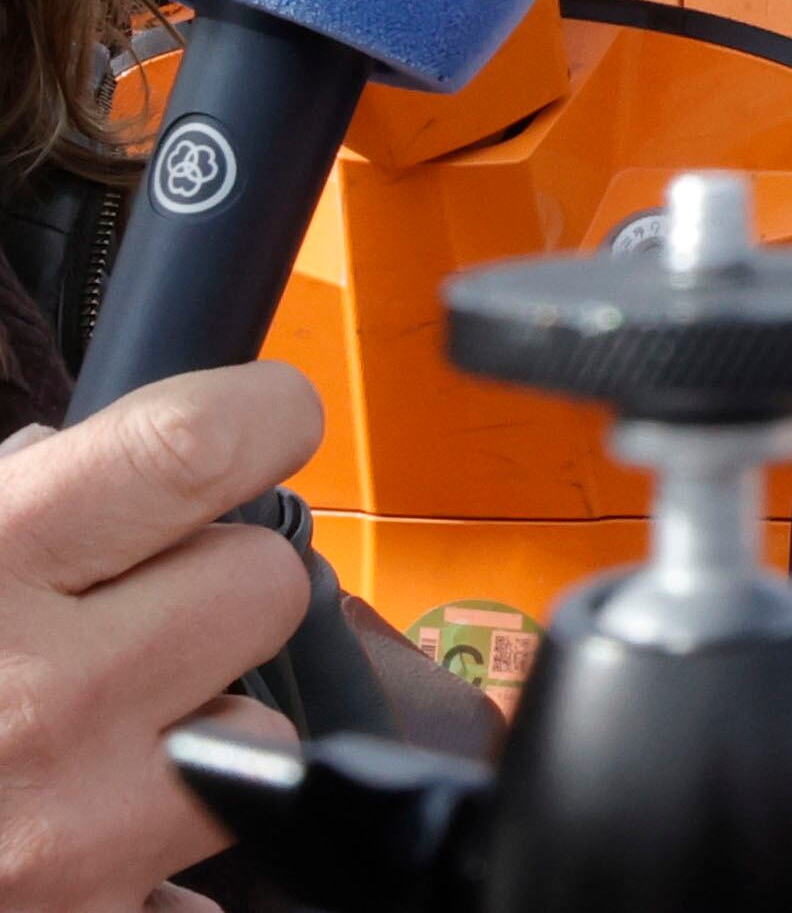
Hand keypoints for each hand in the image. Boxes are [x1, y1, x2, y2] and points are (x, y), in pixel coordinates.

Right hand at [0, 365, 322, 912]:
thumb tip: (81, 456)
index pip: (193, 449)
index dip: (254, 419)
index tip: (262, 423)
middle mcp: (34, 704)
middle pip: (259, 588)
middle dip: (207, 590)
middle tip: (119, 614)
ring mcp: (67, 837)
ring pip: (258, 737)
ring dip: (194, 732)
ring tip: (77, 739)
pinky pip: (193, 878)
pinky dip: (142, 862)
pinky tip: (54, 839)